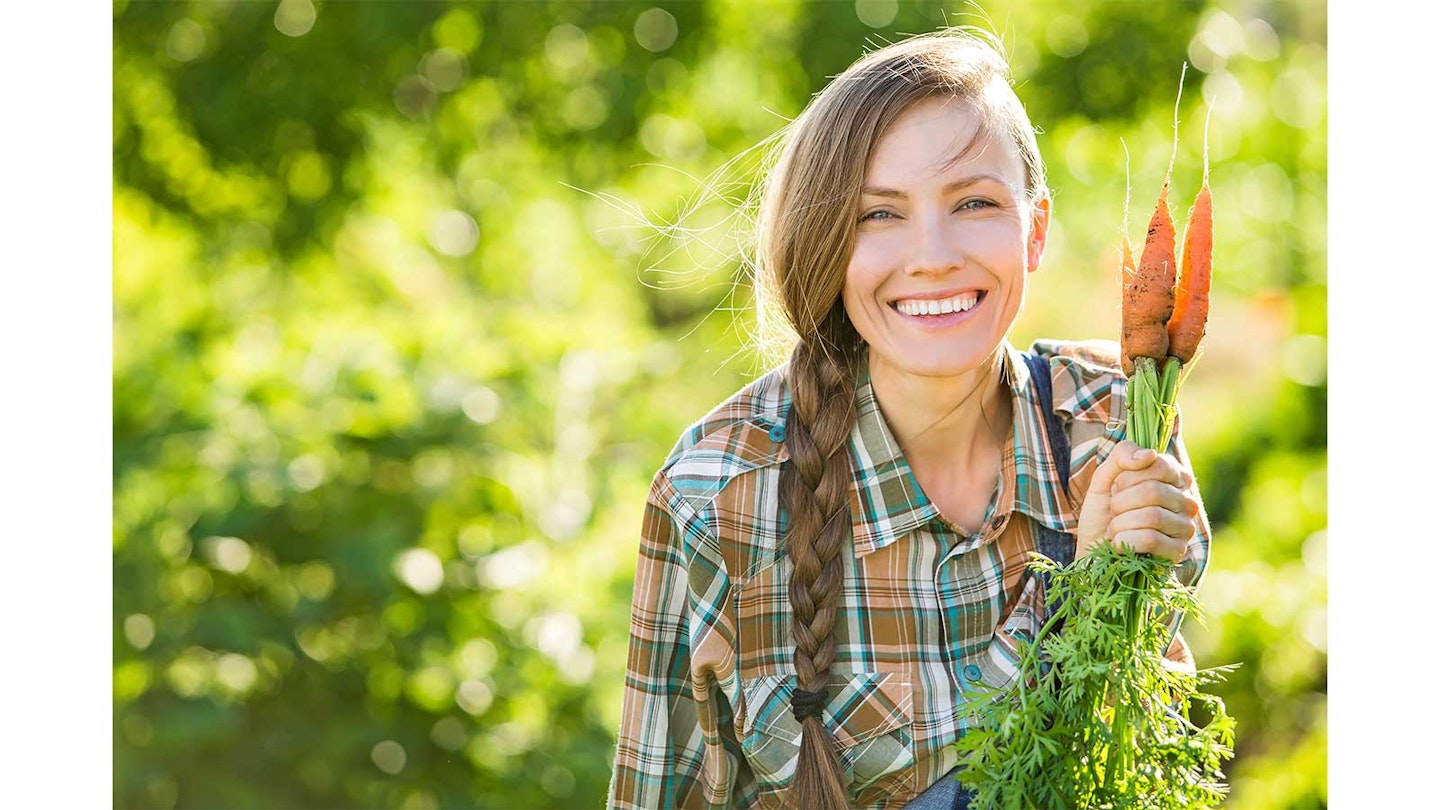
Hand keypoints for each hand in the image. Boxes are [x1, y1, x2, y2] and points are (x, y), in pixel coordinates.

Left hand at [1075, 440, 1199, 561]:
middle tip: (1113, 512)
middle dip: (1120, 503)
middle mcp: (1186, 500)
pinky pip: (1151, 539)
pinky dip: (1124, 541)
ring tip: (1115, 529)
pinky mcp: (1177, 552)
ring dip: (1120, 523)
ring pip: (1152, 516)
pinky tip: (1119, 545)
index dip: (1127, 477)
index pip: (1159, 465)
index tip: (1117, 488)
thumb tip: (1149, 455)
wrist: (1092, 549)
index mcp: (1174, 477)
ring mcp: (1185, 527)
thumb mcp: (1105, 477)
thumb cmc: (1103, 512)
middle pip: (1153, 491)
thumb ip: (1123, 455)